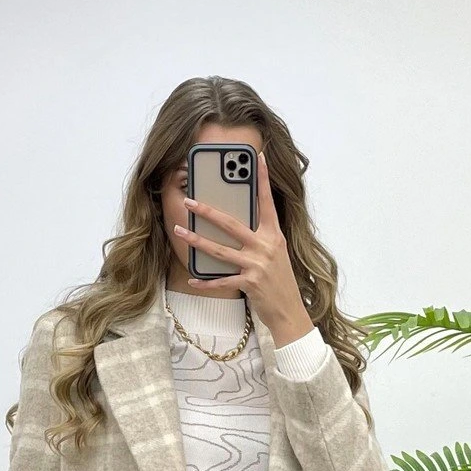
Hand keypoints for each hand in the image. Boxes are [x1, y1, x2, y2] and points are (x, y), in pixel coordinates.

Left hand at [173, 150, 312, 342]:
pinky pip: (222, 280)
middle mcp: (265, 246)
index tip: (257, 158)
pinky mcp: (250, 283)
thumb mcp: (276, 254)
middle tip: (190, 200)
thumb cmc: (280, 282)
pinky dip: (206, 281)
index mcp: (274, 235)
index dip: (262, 179)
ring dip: (197, 241)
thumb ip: (261, 238)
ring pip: (220, 250)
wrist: (290, 312)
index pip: (267, 202)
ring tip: (180, 231)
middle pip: (231, 224)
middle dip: (207, 211)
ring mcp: (257, 264)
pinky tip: (193, 279)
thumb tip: (238, 226)